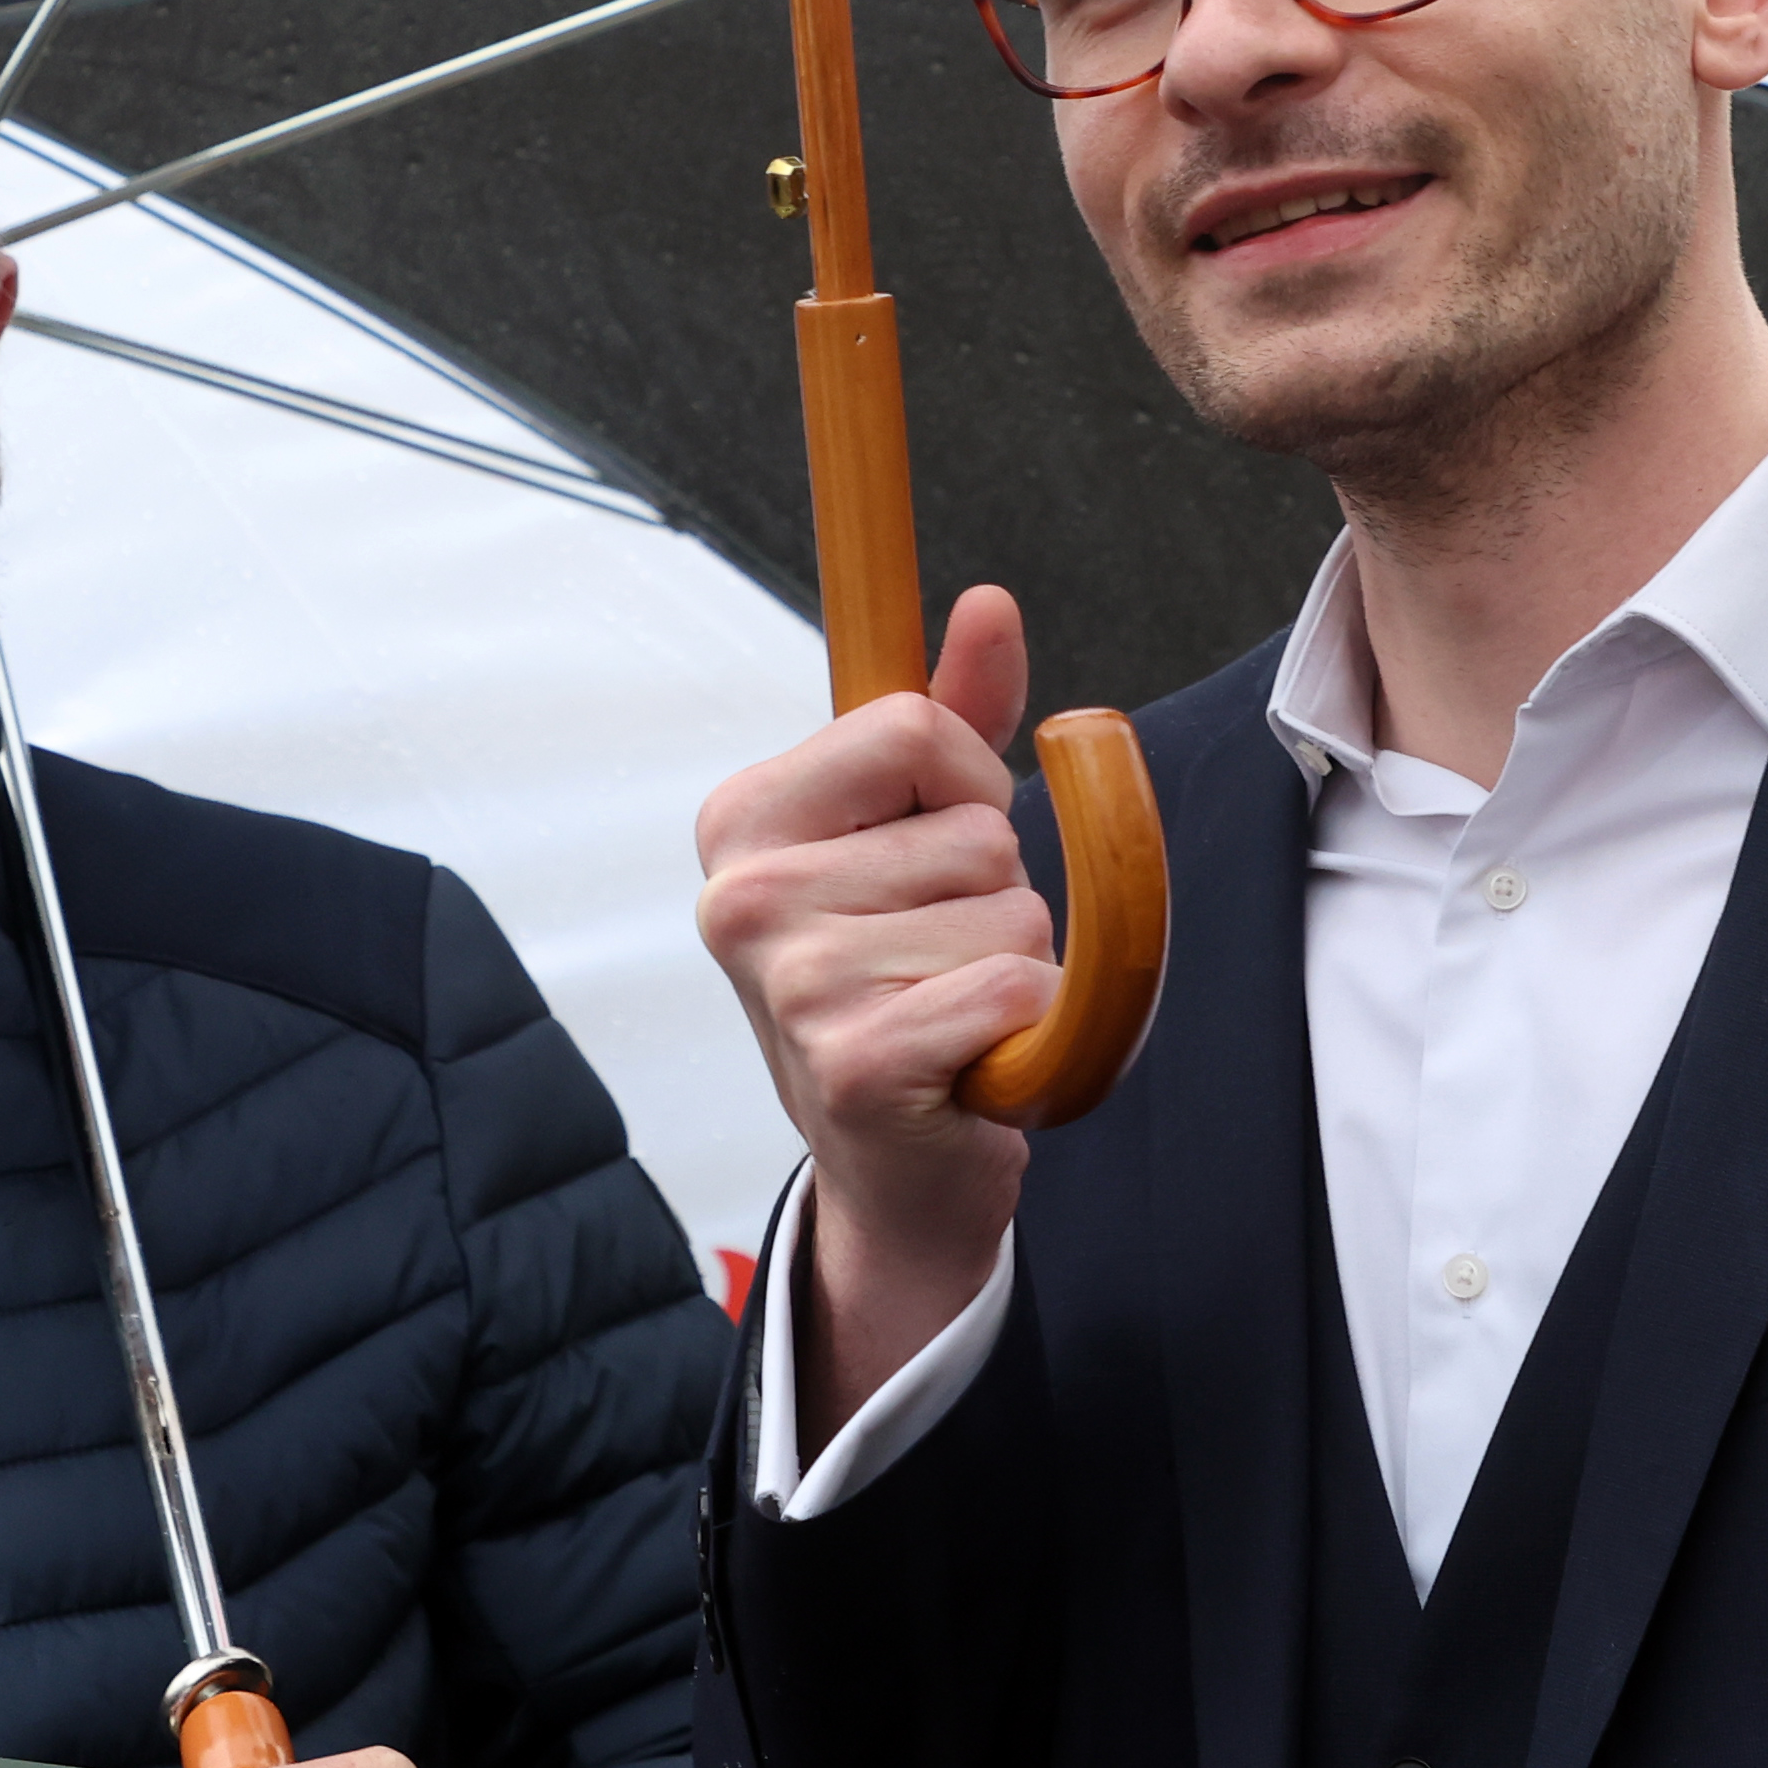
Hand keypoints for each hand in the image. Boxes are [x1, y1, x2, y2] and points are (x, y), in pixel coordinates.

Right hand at [693, 581, 1048, 1447]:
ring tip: (953, 1008)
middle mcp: (745, 897)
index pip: (912, 724)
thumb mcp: (919, 832)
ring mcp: (792, 984)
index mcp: (744, 820)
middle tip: (939, 955)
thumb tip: (989, 605)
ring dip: (1013, 962)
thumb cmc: (904, 981)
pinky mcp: (853, 1064)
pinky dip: (1023, 1025)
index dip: (968, 784)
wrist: (895, 1162)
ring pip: (1007, 909)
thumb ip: (955, 714)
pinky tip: (967, 1059)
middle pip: (974, 827)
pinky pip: (1011, 986)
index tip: (941, 845)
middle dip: (996, 890)